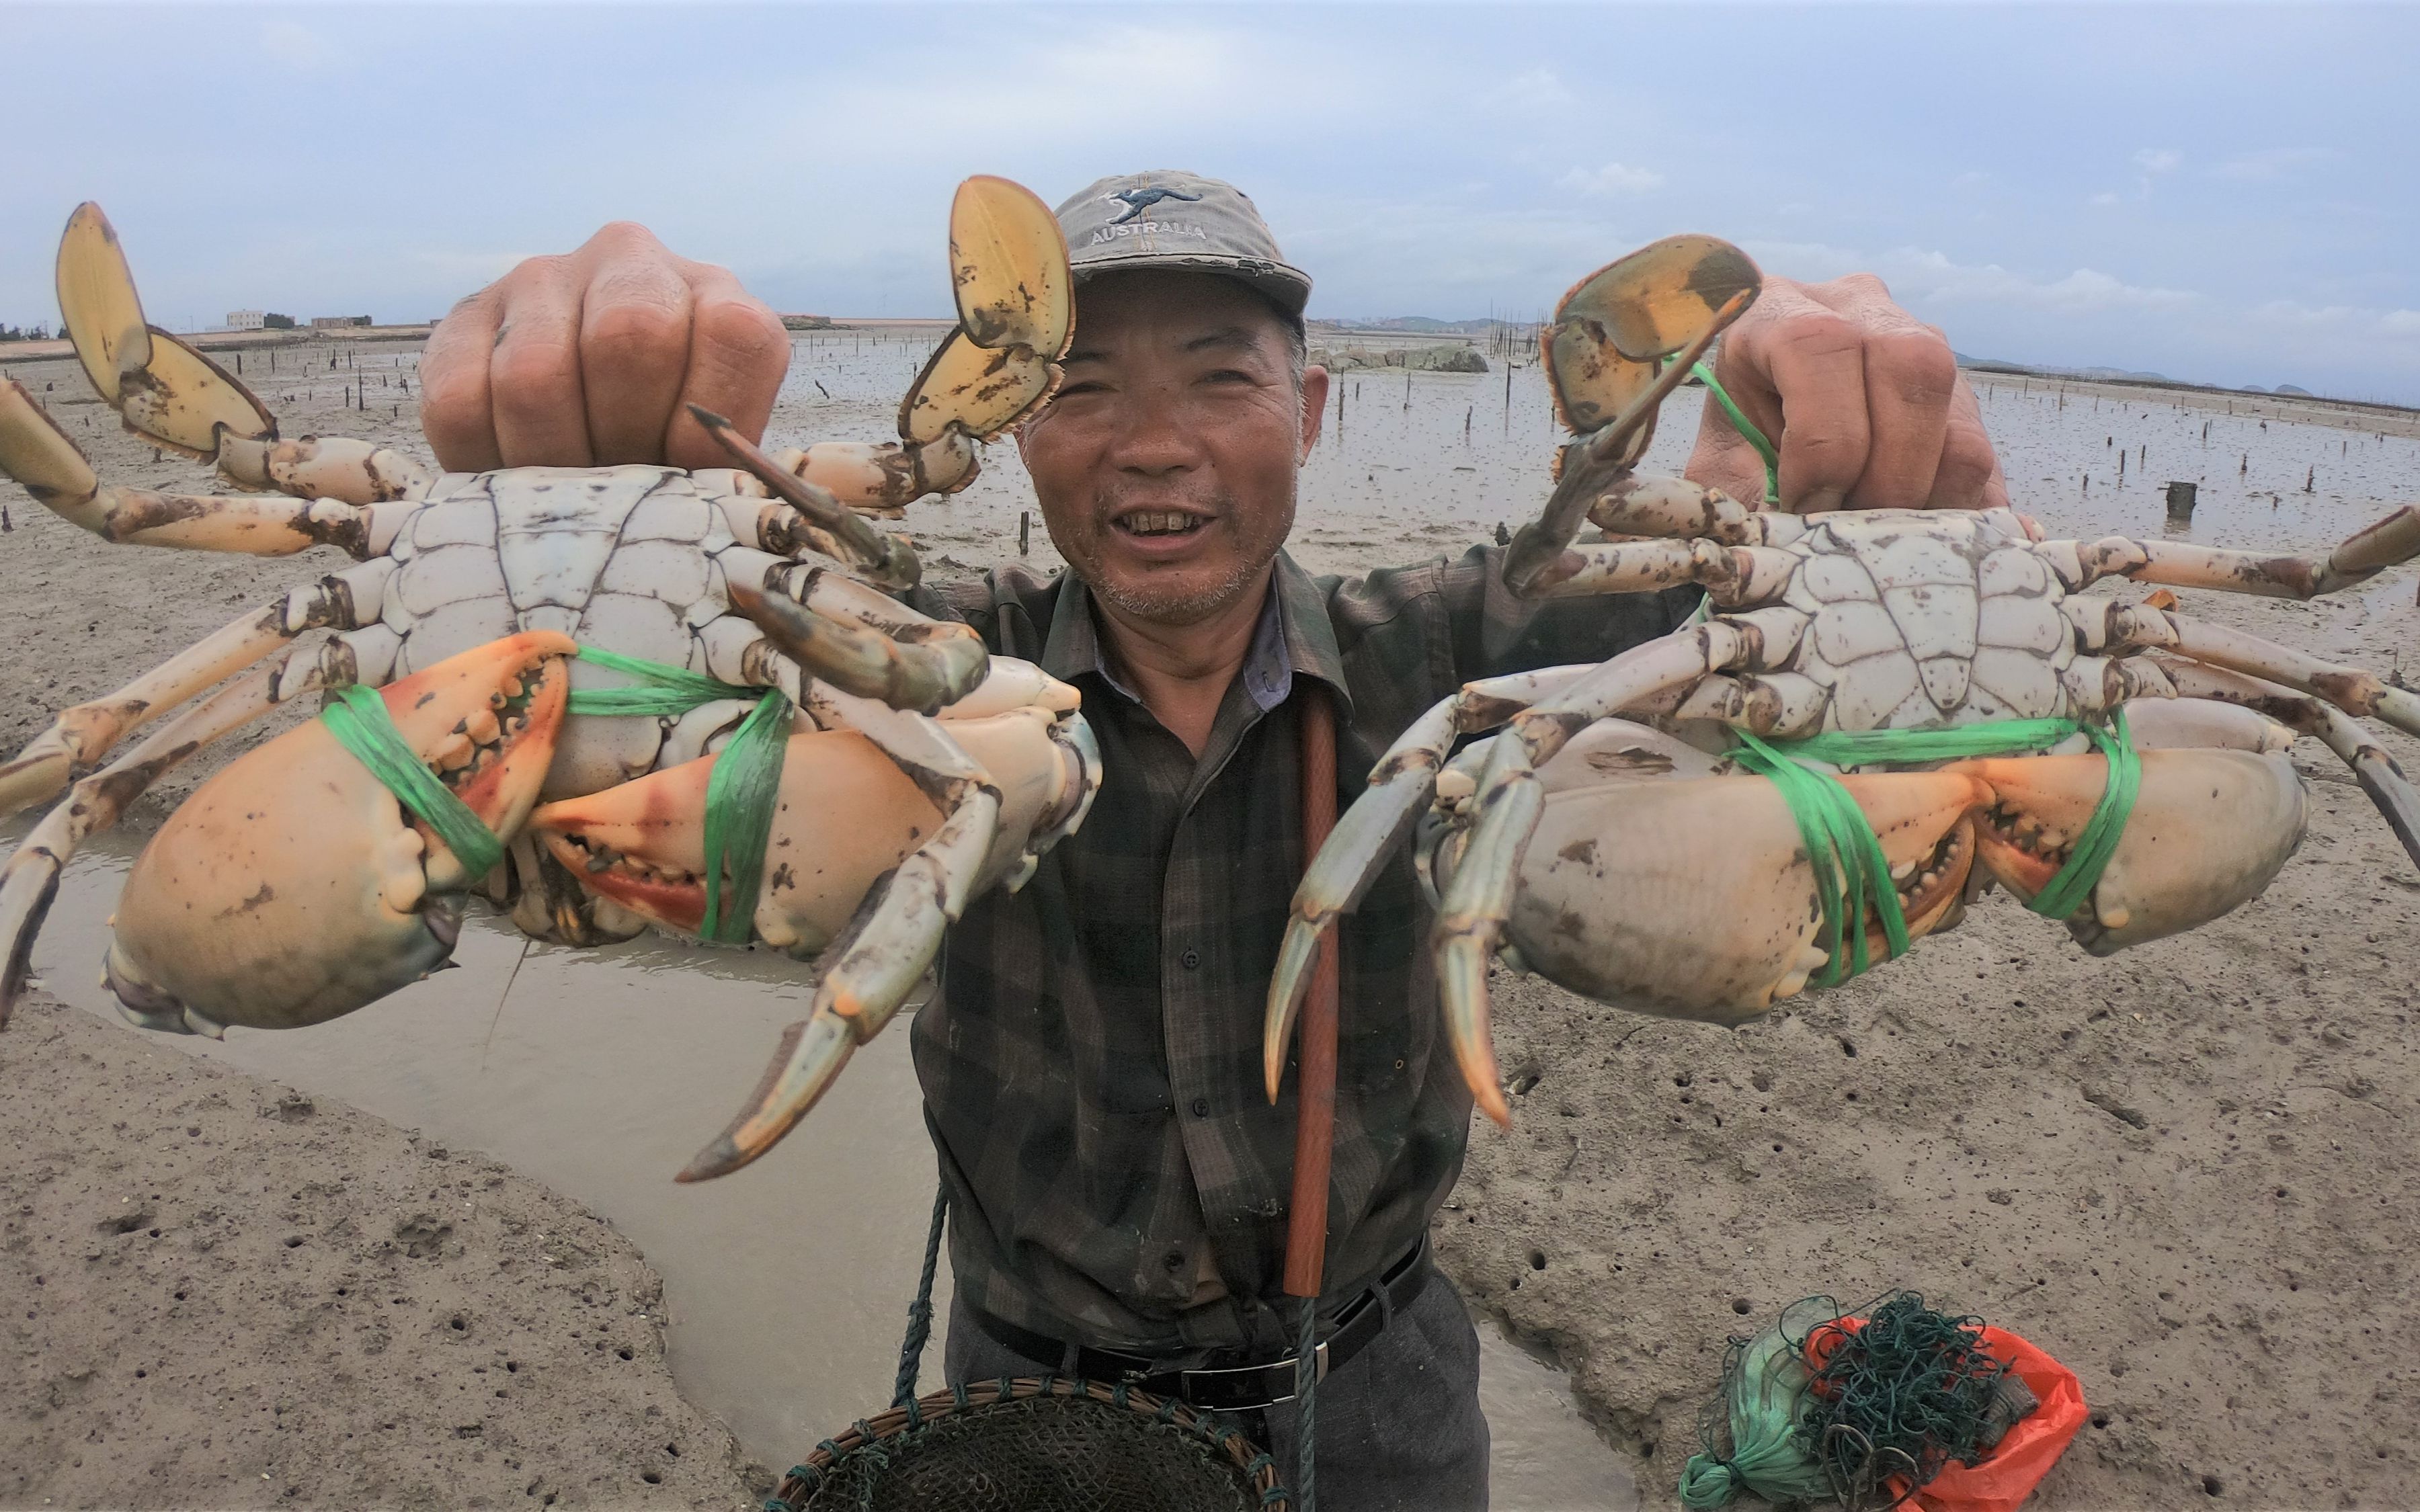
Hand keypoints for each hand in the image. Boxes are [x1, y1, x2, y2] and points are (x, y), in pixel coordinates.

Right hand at [421, 222, 789, 471]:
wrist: (577, 429)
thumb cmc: (662, 453)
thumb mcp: (710, 459)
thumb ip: (714, 467)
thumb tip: (687, 509)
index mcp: (718, 298)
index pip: (735, 335)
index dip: (705, 427)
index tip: (682, 473)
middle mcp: (632, 263)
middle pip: (628, 338)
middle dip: (621, 439)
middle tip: (616, 486)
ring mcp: (541, 279)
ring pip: (533, 376)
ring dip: (548, 460)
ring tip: (564, 489)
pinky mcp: (466, 316)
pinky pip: (458, 400)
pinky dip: (482, 459)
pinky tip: (511, 470)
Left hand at [1684, 273, 2006, 512]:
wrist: (1767, 411)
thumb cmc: (1737, 439)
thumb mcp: (1720, 464)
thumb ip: (1740, 498)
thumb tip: (1786, 549)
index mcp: (1780, 309)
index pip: (1818, 346)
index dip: (1821, 441)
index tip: (1806, 507)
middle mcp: (1861, 308)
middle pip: (1910, 368)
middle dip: (1887, 474)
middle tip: (1852, 531)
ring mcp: (1923, 343)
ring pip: (1961, 411)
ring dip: (1929, 495)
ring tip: (1880, 537)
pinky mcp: (1960, 393)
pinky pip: (1985, 455)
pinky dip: (1959, 509)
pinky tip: (1920, 539)